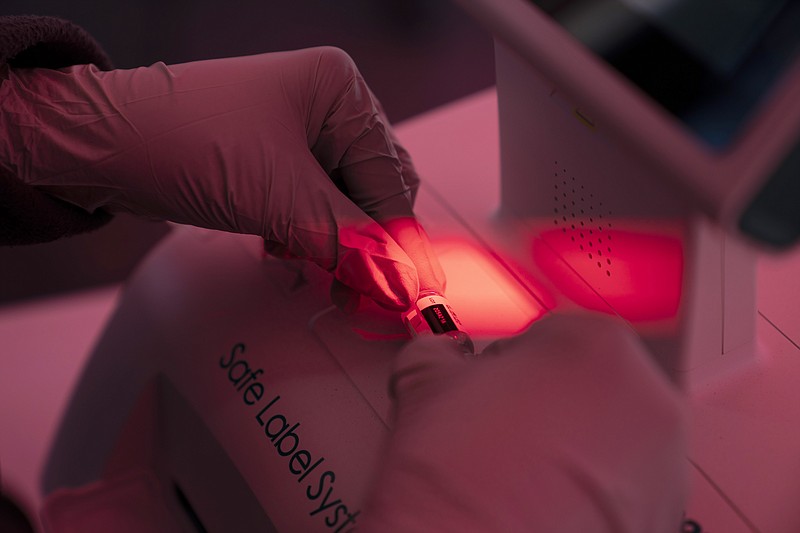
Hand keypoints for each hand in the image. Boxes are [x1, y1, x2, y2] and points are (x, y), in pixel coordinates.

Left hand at [11, 47, 444, 308]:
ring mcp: (296, 134)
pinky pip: (310, 208)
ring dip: (334, 245)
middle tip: (364, 294)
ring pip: (342, 205)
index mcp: (339, 91)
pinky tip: (282, 248)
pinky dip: (307, 236)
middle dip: (366, 244)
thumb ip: (354, 243)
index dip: (401, 240)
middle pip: (373, 191)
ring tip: (317, 272)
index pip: (390, 178)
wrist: (99, 145)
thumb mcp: (282, 197)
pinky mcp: (270, 162)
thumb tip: (407, 283)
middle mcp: (324, 107)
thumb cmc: (184, 142)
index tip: (415, 292)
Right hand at [359, 315, 687, 531]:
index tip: (497, 384)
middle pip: (591, 384)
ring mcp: (664, 464)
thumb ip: (442, 351)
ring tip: (521, 471)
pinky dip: (591, 492)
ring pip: (611, 437)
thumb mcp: (426, 380)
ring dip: (573, 446)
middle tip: (506, 430)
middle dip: (550, 402)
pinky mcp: (663, 516)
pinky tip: (545, 501)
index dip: (514, 361)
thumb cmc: (457, 476)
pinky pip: (623, 488)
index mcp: (599, 345)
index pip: (553, 334)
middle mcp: (649, 399)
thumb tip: (442, 356)